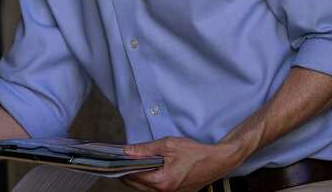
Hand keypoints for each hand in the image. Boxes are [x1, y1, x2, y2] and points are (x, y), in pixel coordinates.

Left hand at [121, 136, 242, 191]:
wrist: (218, 161)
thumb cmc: (195, 153)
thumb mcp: (168, 145)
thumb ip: (145, 149)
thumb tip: (127, 151)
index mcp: (162, 181)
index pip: (133, 176)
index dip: (122, 166)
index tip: (114, 158)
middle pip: (136, 185)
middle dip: (126, 173)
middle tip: (119, 160)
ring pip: (145, 189)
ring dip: (137, 178)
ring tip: (131, 163)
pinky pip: (155, 189)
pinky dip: (148, 181)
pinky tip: (146, 169)